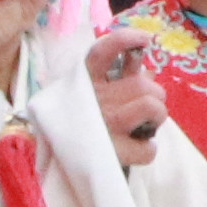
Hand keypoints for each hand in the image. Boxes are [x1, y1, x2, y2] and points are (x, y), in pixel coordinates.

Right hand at [84, 34, 165, 162]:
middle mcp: (93, 101)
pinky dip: (147, 150)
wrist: (50, 166)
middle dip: (154, 95)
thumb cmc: (78, 126)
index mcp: (83, 83)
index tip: (145, 39)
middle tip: (145, 108)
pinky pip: (148, 148)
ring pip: (152, 108)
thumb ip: (115, 79)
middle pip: (144, 84)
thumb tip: (146, 69)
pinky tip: (135, 149)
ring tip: (144, 125)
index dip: (125, 40)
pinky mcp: (112, 154)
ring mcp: (104, 126)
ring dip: (156, 117)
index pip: (102, 52)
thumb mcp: (87, 96)